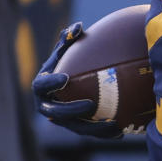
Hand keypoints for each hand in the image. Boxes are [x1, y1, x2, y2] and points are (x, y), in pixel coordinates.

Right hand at [32, 24, 121, 139]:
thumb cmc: (67, 61)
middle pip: (55, 113)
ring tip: (111, 124)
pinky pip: (89, 133)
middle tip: (90, 104)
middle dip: (72, 110)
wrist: (69, 83)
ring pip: (75, 128)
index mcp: (41, 86)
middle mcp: (47, 106)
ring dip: (92, 128)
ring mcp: (60, 120)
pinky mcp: (75, 128)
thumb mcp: (66, 49)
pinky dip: (103, 133)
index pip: (41, 86)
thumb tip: (78, 27)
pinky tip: (120, 131)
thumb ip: (69, 38)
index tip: (65, 78)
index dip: (51, 83)